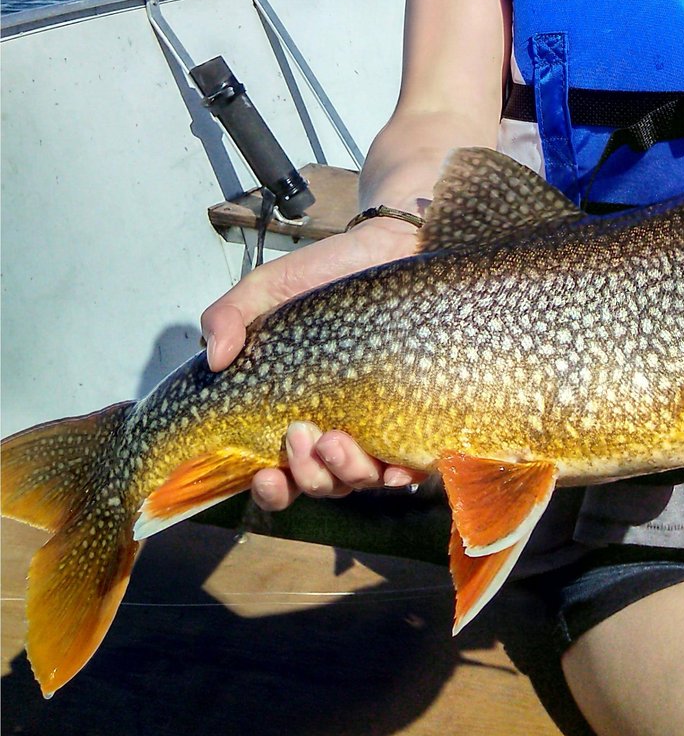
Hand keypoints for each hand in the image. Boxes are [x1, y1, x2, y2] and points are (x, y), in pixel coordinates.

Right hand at [199, 215, 423, 508]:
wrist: (391, 245)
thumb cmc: (326, 274)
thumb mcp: (268, 288)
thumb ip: (231, 315)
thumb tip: (215, 356)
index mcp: (296, 412)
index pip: (280, 476)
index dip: (271, 490)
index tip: (264, 476)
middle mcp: (337, 429)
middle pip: (321, 484)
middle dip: (307, 476)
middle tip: (300, 435)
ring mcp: (379, 425)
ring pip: (362, 480)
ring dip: (345, 472)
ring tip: (335, 439)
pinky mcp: (417, 414)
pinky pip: (412, 463)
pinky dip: (401, 474)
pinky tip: (395, 467)